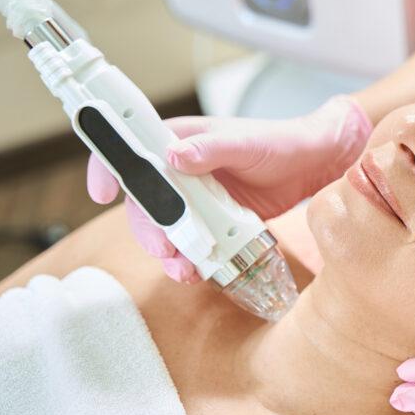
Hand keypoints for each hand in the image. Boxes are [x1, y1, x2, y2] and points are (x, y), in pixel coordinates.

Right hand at [87, 98, 371, 282]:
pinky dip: (193, 259)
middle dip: (149, 230)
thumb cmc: (279, 142)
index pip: (128, 151)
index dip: (108, 169)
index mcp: (178, 141)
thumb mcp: (246, 142)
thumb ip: (211, 149)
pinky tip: (200, 273)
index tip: (101, 194)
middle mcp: (179, 170)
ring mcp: (195, 198)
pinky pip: (193, 243)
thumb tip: (174, 155)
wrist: (313, 165)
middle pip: (144, 203)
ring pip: (167, 229)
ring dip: (170, 253)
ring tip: (185, 271)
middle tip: (165, 250)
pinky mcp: (213, 221)